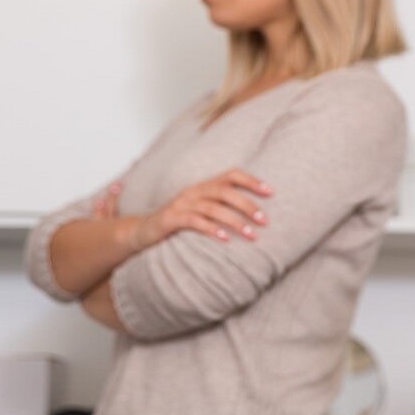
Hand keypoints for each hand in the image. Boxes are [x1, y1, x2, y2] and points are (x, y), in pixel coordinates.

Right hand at [117, 169, 271, 250]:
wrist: (143, 230)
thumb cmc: (179, 222)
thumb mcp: (203, 211)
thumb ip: (223, 207)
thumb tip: (255, 214)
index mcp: (204, 186)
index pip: (231, 175)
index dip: (251, 181)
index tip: (271, 192)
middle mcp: (194, 191)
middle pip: (225, 191)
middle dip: (248, 205)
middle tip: (265, 221)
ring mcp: (182, 204)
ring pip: (213, 208)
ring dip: (235, 221)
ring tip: (251, 235)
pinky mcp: (171, 219)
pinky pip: (194, 222)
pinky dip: (211, 229)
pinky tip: (225, 239)